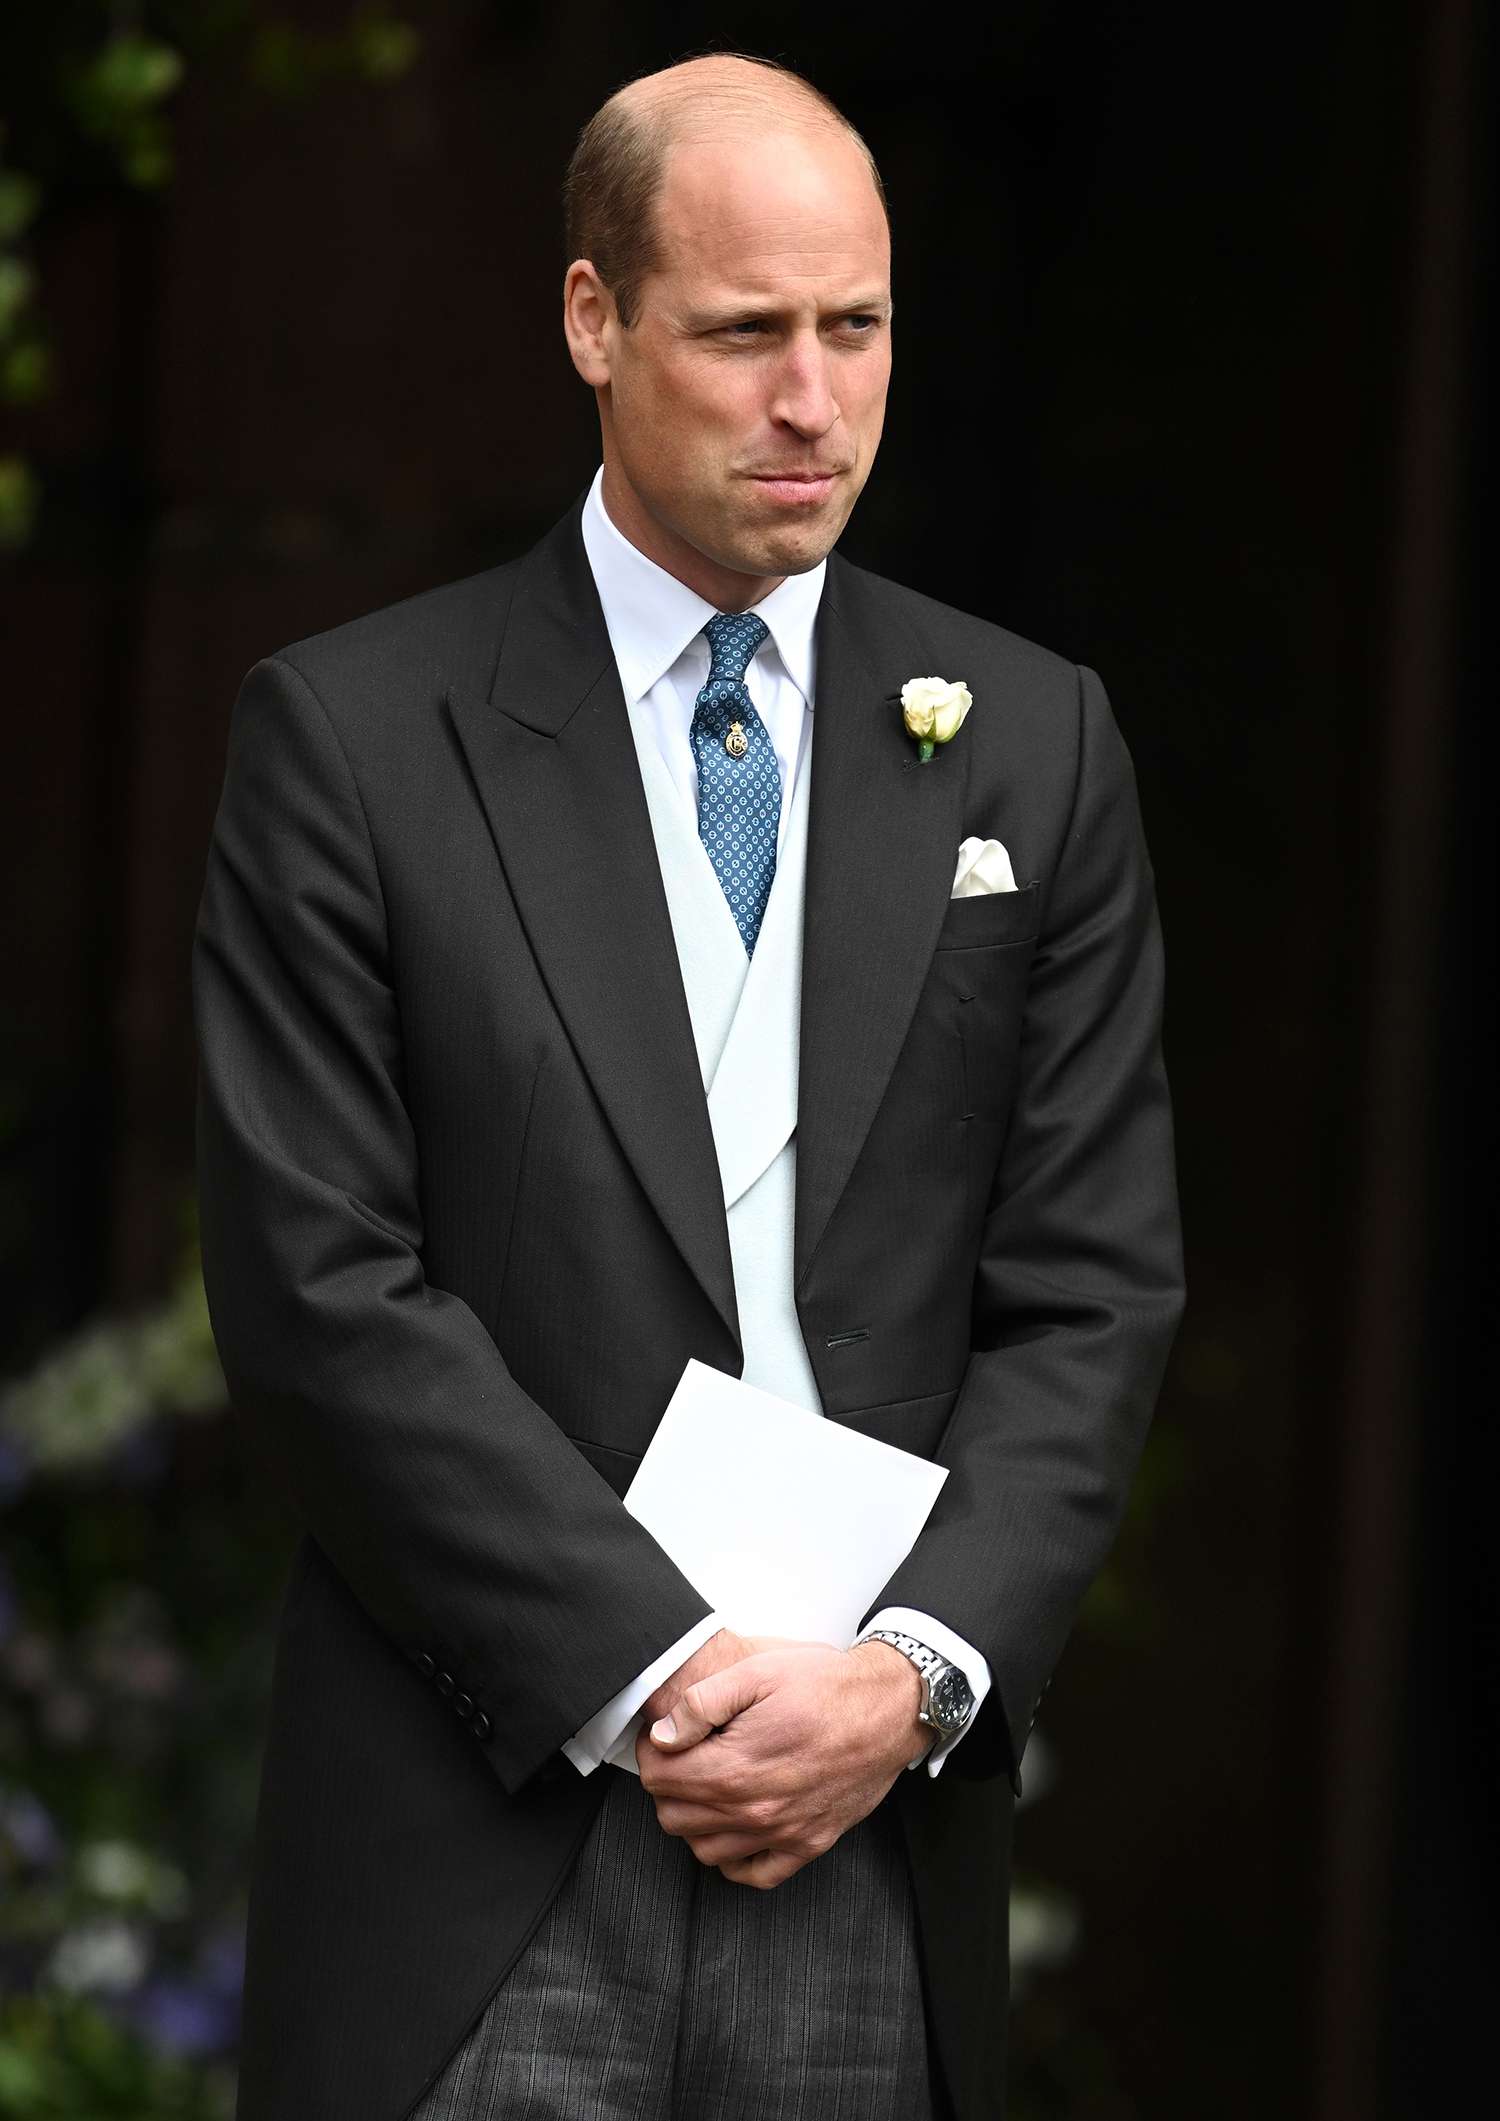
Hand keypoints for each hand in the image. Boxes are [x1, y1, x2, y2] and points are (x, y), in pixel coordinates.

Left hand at [635, 1639, 929, 1888]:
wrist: (889, 1710)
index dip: (652, 1752)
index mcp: (735, 1768)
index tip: (664, 1736)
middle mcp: (755, 1810)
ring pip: (705, 1850)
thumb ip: (701, 1703)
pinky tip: (736, 1826)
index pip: (659, 1778)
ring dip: (694, 1820)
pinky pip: (753, 1874)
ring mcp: (782, 1834)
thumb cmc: (828, 1686)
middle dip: (668, 1785)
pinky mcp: (807, 1844)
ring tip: (707, 1785)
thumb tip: (665, 1734)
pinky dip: (734, 1859)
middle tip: (684, 1756)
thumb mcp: (757, 1671)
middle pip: (675, 1817)